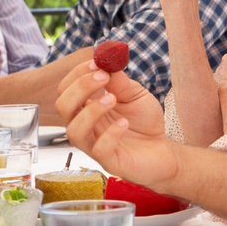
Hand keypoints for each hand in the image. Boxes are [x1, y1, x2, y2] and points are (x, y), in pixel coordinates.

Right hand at [55, 59, 178, 188]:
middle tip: (103, 78)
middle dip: (80, 88)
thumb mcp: (135, 94)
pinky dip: (110, 134)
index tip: (97, 63)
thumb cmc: (144, 121)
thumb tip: (105, 63)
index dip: (77, 74)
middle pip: (62, 107)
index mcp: (86, 107)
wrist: (164, 148)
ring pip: (74, 131)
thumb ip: (120, 82)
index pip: (66, 89)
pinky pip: (99, 150)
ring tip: (112, 99)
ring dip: (91, 111)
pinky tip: (124, 124)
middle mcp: (85, 126)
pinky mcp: (110, 162)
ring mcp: (94, 145)